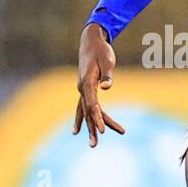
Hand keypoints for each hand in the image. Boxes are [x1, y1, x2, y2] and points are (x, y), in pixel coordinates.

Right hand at [73, 22, 125, 146]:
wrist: (91, 41)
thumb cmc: (101, 50)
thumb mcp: (107, 60)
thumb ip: (107, 74)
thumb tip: (107, 87)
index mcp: (86, 83)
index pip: (92, 104)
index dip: (97, 117)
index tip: (102, 130)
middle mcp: (82, 89)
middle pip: (87, 112)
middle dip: (92, 129)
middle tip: (94, 145)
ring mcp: (82, 90)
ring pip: (86, 112)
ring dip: (90, 128)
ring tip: (93, 144)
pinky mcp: (86, 90)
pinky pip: (85, 108)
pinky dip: (84, 118)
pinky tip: (80, 130)